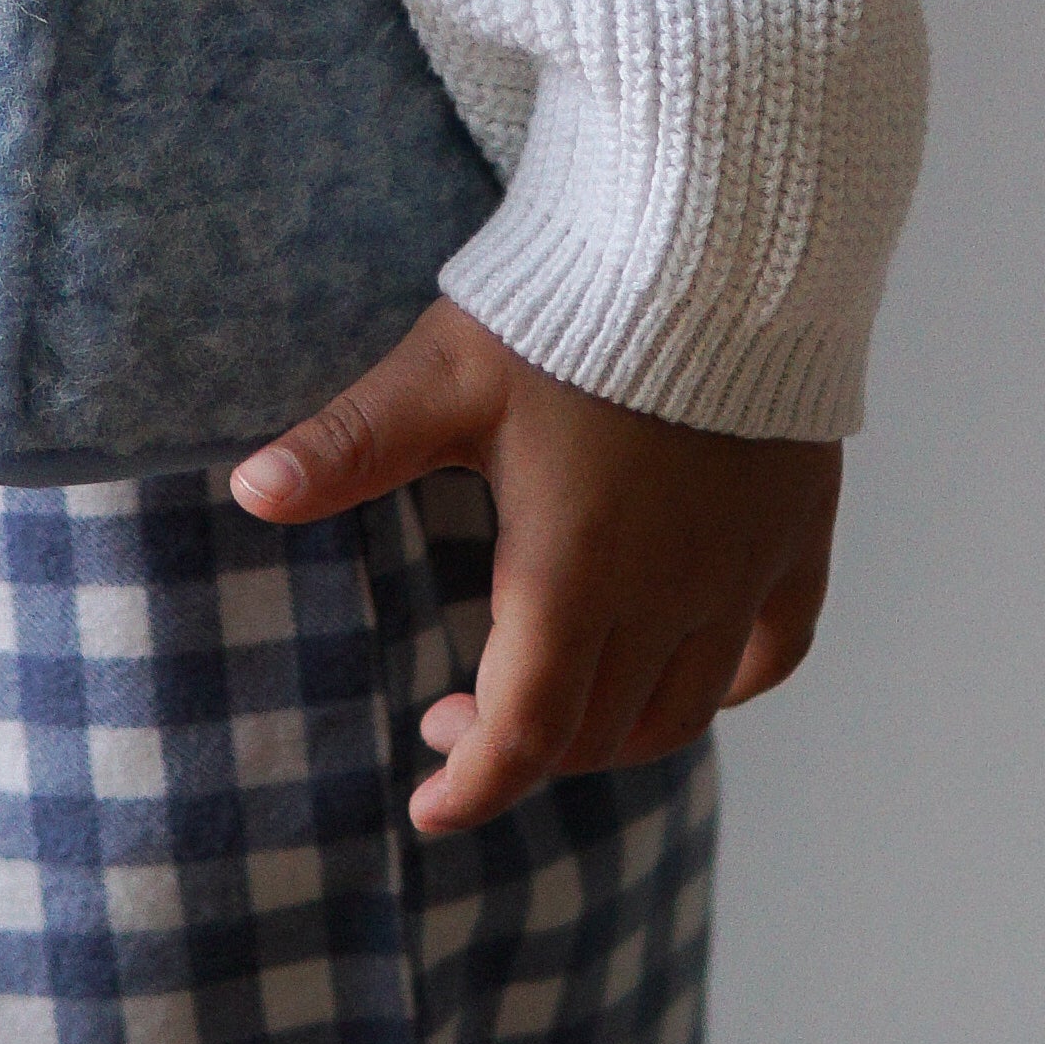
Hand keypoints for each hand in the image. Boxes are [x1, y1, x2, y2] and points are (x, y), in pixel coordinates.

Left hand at [230, 298, 839, 834]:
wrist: (721, 236)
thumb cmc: (572, 304)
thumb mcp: (445, 373)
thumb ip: (351, 444)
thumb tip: (248, 489)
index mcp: (572, 576)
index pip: (524, 736)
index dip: (473, 787)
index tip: (428, 807)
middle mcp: (667, 597)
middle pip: (597, 733)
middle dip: (519, 748)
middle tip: (454, 711)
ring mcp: (742, 571)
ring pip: (684, 710)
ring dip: (613, 731)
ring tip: (556, 696)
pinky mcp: (796, 532)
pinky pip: (773, 651)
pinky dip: (728, 684)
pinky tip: (687, 666)